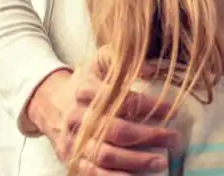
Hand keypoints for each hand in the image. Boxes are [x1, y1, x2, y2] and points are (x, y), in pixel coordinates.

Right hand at [26, 48, 180, 174]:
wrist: (49, 103)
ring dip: (135, 162)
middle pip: (116, 131)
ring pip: (105, 156)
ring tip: (160, 162)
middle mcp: (79, 118)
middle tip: (173, 139)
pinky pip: (92, 173)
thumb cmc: (85, 82)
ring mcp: (74, 141)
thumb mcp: (100, 62)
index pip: (122, 100)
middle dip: (148, 137)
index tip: (173, 110)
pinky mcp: (71, 159)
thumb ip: (124, 59)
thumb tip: (152, 69)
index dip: (150, 106)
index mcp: (87, 91)